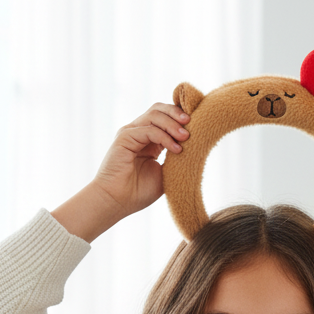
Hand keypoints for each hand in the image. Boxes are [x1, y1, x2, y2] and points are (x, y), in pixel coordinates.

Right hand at [91, 102, 190, 218]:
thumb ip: (174, 159)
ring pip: (154, 116)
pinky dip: (165, 137)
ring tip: (186, 136)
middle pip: (159, 110)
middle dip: (177, 113)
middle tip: (193, 123)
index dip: (179, 117)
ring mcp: (130, 133)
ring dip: (173, 124)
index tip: (197, 125)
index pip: (164, 117)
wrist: (116, 202)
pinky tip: (176, 149)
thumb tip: (193, 148)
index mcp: (148, 139)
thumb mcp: (164, 174)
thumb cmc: (138, 192)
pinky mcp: (124, 138)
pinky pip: (149, 130)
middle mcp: (138, 132)